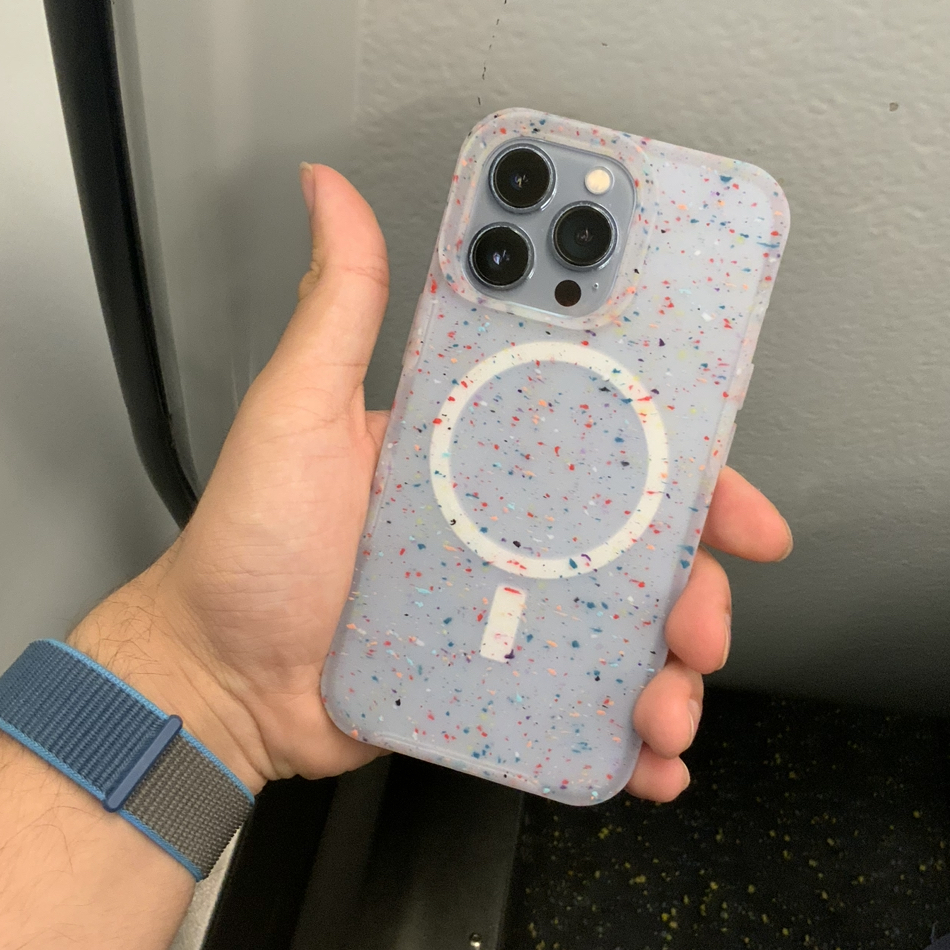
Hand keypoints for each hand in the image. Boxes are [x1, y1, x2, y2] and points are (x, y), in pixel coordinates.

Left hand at [72, 164, 790, 799]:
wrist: (217, 683)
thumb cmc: (248, 550)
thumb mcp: (296, 414)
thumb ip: (334, 306)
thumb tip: (328, 193)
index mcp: (480, 454)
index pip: (608, 440)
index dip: (688, 461)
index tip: (733, 489)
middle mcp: (508, 529)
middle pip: (643, 547)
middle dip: (698, 583)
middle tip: (704, 616)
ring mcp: (510, 612)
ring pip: (629, 633)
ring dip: (674, 672)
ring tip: (664, 704)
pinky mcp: (500, 685)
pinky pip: (587, 708)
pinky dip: (634, 738)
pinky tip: (648, 756)